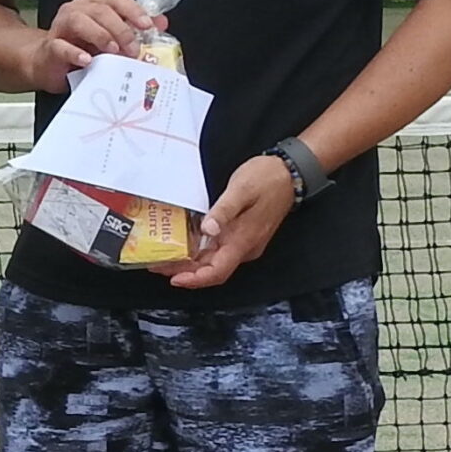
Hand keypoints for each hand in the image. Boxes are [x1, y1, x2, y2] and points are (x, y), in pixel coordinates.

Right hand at [34, 0, 157, 94]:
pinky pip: (61, 47)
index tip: (147, 26)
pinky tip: (87, 60)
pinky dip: (75, 53)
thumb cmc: (81, 48)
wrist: (48, 63)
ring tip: (113, 51)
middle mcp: (76, 9)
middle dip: (121, 29)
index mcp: (93, 2)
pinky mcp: (50, 47)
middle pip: (101, 10)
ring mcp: (61, 26)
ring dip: (100, 36)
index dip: (133, 11)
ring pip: (80, 21)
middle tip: (133, 48)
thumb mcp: (112, 37)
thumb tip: (161, 23)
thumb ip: (135, 28)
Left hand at [166, 154, 294, 289]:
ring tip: (167, 258)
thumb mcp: (241, 190)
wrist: (291, 172)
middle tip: (159, 266)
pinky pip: (220, 250)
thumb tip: (208, 229)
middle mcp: (245, 247)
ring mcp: (245, 242)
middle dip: (186, 273)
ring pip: (215, 261)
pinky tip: (186, 245)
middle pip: (213, 269)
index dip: (195, 279)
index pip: (217, 271)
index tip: (174, 279)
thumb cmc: (266, 178)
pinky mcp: (244, 234)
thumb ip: (223, 211)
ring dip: (192, 263)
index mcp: (244, 240)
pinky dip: (201, 252)